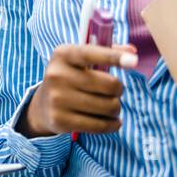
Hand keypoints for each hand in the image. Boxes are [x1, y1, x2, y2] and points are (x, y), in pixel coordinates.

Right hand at [21, 43, 137, 136]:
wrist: (43, 104)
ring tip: (108, 106)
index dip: (114, 57)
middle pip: (111, 85)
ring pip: (109, 107)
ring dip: (116, 108)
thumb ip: (106, 52)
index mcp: (63, 54)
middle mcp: (57, 75)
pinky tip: (111, 121)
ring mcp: (57, 99)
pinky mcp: (60, 120)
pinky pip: (101, 125)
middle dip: (119, 90)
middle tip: (112, 92)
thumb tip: (131, 51)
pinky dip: (113, 125)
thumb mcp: (82, 60)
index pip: (91, 53)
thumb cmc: (71, 78)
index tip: (133, 61)